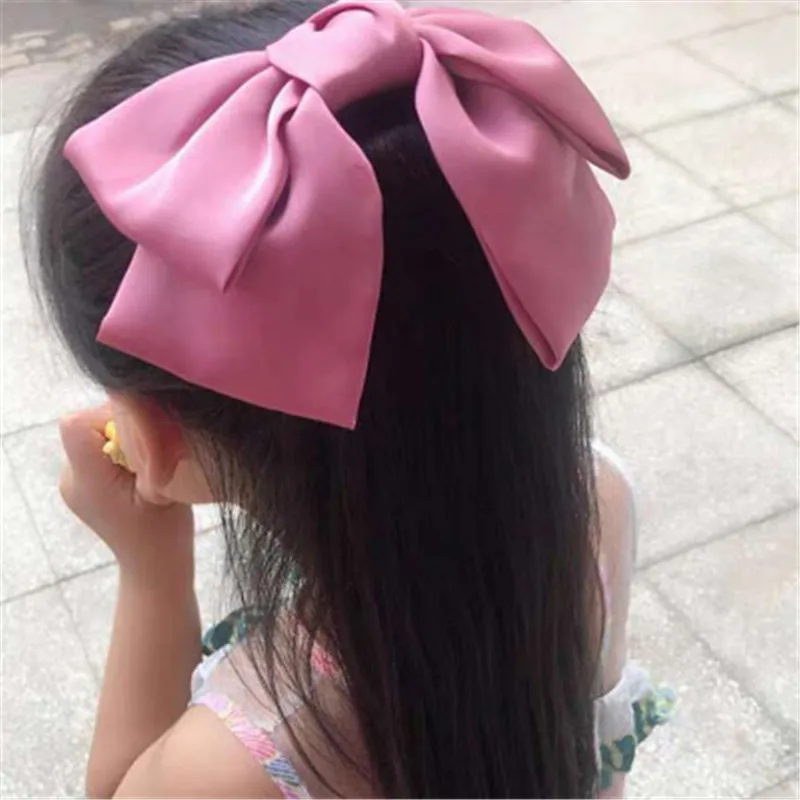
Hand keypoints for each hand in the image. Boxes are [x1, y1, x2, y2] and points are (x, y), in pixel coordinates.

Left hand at [59, 404, 194, 584]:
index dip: (111, 418)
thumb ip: (146, 445)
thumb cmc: (164, 531)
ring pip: (98, 434)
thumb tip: (141, 406)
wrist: (155, 565)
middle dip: (124, 429)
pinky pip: (101, 447)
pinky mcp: (87, 481)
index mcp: (85, 480)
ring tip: (147, 471)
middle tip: (152, 457)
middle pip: (90, 424)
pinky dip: (123, 452)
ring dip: (126, 441)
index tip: (142, 437)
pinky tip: (139, 476)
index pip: (77, 424)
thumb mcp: (162, 484)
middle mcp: (71, 477)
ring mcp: (76, 480)